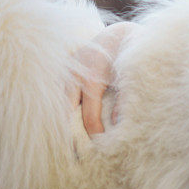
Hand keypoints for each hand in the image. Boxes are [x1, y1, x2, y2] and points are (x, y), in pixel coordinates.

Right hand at [67, 21, 135, 135]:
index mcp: (91, 80)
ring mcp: (66, 73)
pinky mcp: (65, 71)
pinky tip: (64, 122)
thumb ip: (124, 101)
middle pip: (66, 113)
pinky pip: (59, 94)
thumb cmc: (127, 57)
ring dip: (62, 121)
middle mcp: (74, 77)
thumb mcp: (129, 78)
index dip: (94, 132)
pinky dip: (61, 108)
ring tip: (66, 142)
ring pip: (59, 103)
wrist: (119, 35)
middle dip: (69, 133)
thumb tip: (117, 125)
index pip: (89, 115)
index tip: (100, 145)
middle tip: (74, 154)